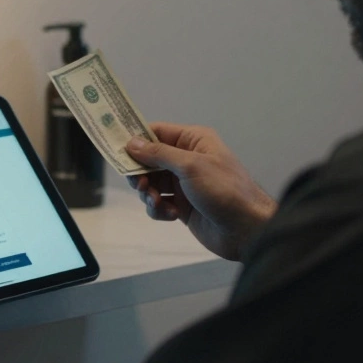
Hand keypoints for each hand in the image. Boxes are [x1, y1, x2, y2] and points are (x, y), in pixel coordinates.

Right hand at [126, 123, 276, 260]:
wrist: (246, 230)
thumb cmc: (226, 191)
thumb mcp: (190, 166)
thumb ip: (159, 154)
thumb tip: (132, 143)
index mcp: (194, 141)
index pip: (156, 132)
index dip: (136, 139)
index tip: (116, 147)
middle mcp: (188, 159)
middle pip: (149, 159)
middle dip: (140, 173)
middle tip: (139, 184)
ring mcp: (185, 183)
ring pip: (151, 183)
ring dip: (149, 194)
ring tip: (157, 202)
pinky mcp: (183, 206)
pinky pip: (159, 203)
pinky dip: (159, 209)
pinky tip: (170, 214)